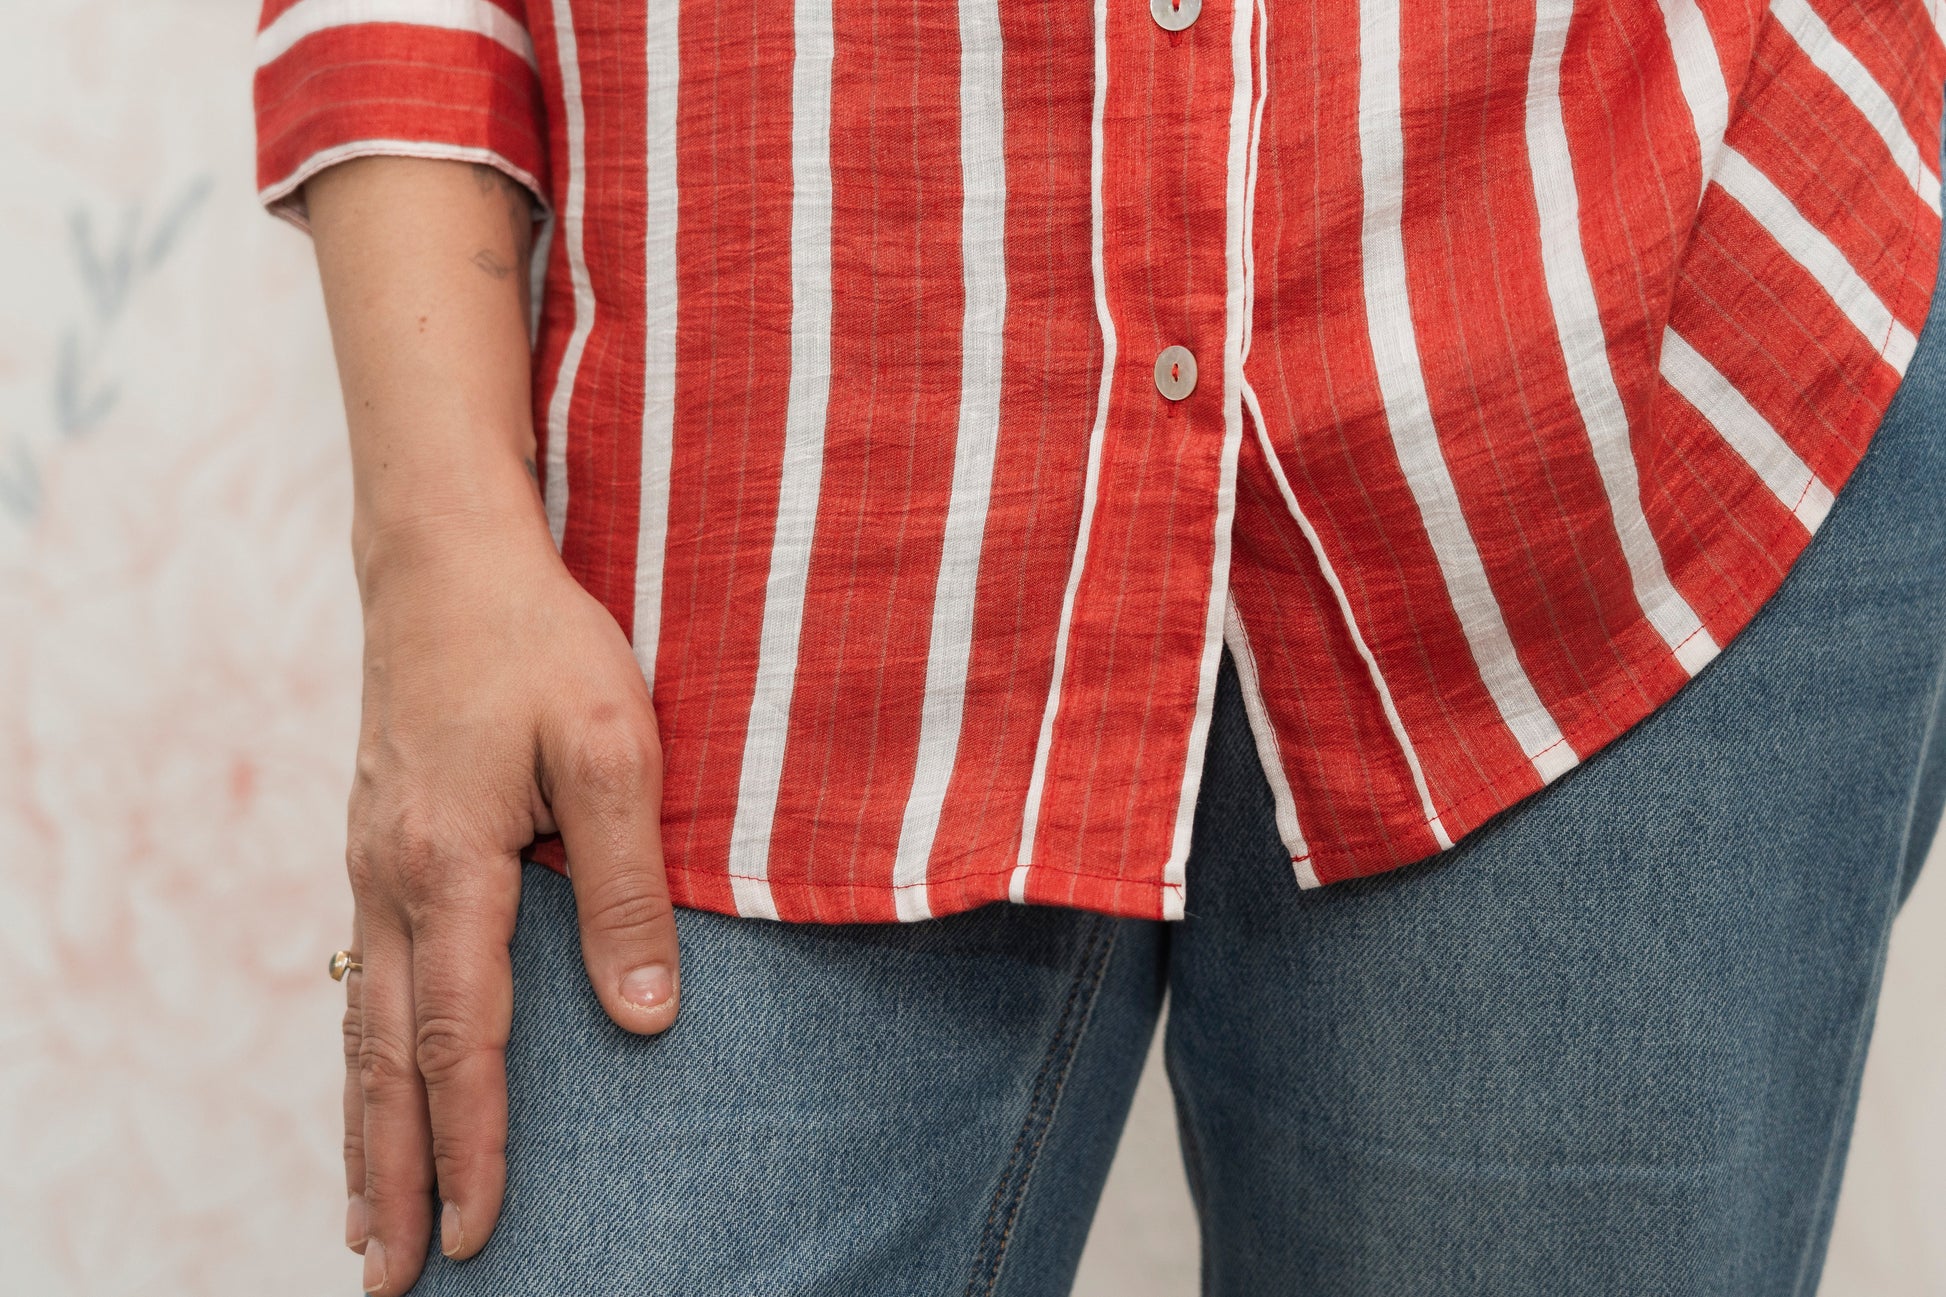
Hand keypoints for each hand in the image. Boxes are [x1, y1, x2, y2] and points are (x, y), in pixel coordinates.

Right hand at [341, 510, 677, 1294]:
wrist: (444, 556)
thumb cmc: (540, 642)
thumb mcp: (613, 749)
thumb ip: (624, 886)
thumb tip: (646, 1018)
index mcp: (448, 865)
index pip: (462, 1037)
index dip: (472, 1140)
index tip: (477, 1230)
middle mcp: (389, 879)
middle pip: (384, 1059)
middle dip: (392, 1175)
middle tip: (391, 1281)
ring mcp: (369, 864)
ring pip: (359, 1026)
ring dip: (362, 1133)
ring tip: (363, 1225)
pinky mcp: (375, 845)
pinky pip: (361, 978)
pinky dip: (360, 1059)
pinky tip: (369, 1091)